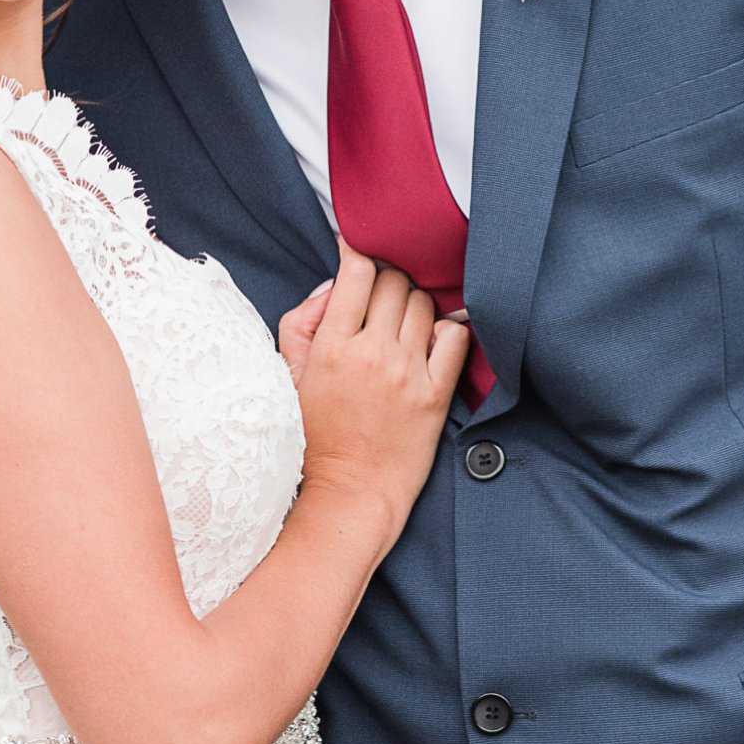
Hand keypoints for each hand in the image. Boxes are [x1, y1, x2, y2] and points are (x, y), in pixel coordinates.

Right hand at [283, 244, 468, 549]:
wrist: (350, 494)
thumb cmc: (314, 438)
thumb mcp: (287, 378)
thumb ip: (301, 324)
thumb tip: (332, 287)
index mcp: (331, 347)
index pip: (356, 274)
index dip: (359, 252)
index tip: (359, 249)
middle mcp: (372, 354)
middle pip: (394, 282)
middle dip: (387, 279)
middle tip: (381, 295)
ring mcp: (408, 374)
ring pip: (424, 304)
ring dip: (414, 303)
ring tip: (403, 321)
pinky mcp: (436, 395)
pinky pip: (455, 338)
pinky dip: (447, 328)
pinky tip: (433, 339)